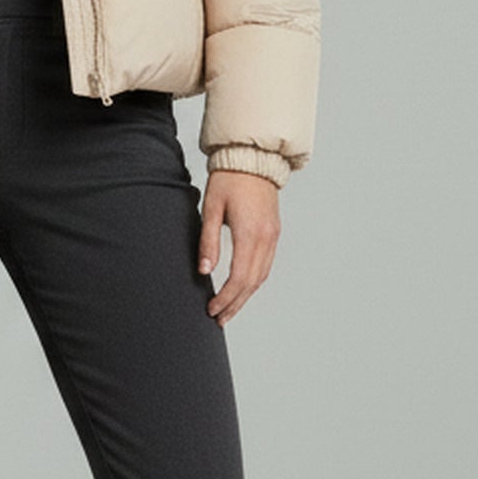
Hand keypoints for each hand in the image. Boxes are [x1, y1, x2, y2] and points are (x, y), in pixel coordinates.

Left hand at [198, 170, 280, 324]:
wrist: (253, 159)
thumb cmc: (228, 179)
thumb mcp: (211, 208)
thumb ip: (208, 241)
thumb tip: (204, 271)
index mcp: (250, 233)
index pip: (239, 277)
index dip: (226, 297)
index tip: (212, 309)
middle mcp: (266, 238)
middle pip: (252, 283)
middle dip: (235, 304)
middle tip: (218, 319)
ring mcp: (273, 236)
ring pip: (261, 277)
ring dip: (245, 296)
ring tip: (229, 310)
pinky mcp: (274, 233)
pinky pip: (266, 265)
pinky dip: (253, 282)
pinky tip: (242, 289)